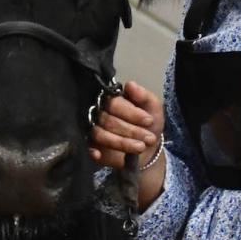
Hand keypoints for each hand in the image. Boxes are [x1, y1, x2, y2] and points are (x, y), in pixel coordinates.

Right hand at [89, 81, 165, 208]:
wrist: (149, 149)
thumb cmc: (148, 124)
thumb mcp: (152, 107)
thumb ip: (144, 95)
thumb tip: (130, 84)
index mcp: (112, 99)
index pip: (114, 103)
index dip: (131, 113)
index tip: (149, 120)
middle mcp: (99, 112)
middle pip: (108, 120)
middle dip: (131, 130)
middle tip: (149, 138)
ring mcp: (94, 129)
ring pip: (100, 134)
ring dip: (121, 142)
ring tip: (141, 147)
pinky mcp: (92, 146)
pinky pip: (87, 147)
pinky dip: (92, 151)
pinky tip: (100, 154)